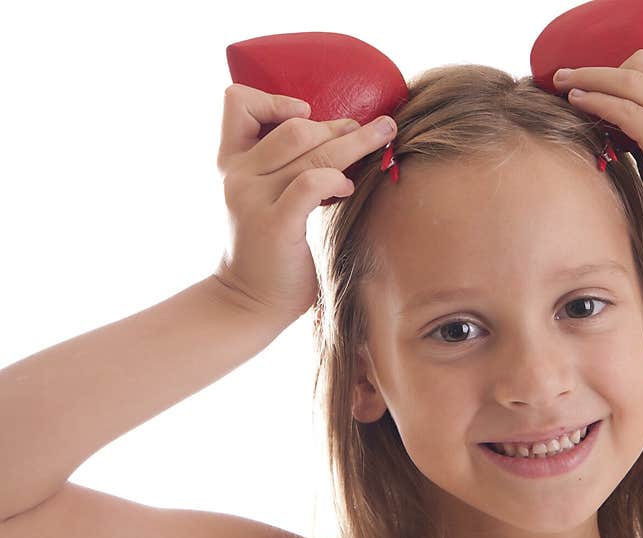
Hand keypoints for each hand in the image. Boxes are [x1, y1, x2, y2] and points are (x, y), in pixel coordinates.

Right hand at [214, 83, 396, 322]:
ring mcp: (253, 199)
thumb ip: (282, 169)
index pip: (237, 102)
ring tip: (382, 138)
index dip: (274, 101)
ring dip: (354, 142)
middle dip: (339, 126)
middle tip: (373, 130)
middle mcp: (237, 175)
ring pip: (309, 148)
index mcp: (231, 164)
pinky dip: (335, 179)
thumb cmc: (268, 251)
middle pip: (295, 127)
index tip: (307, 115)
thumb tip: (339, 137)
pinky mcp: (275, 224)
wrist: (247, 303)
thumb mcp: (263, 200)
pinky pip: (310, 184)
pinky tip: (348, 189)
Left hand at [553, 32, 642, 256]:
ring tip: (564, 85)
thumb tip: (613, 106)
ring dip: (590, 78)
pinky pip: (626, 110)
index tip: (607, 75)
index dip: (635, 55)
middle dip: (603, 68)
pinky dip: (597, 102)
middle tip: (572, 78)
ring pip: (632, 78)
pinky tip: (577, 104)